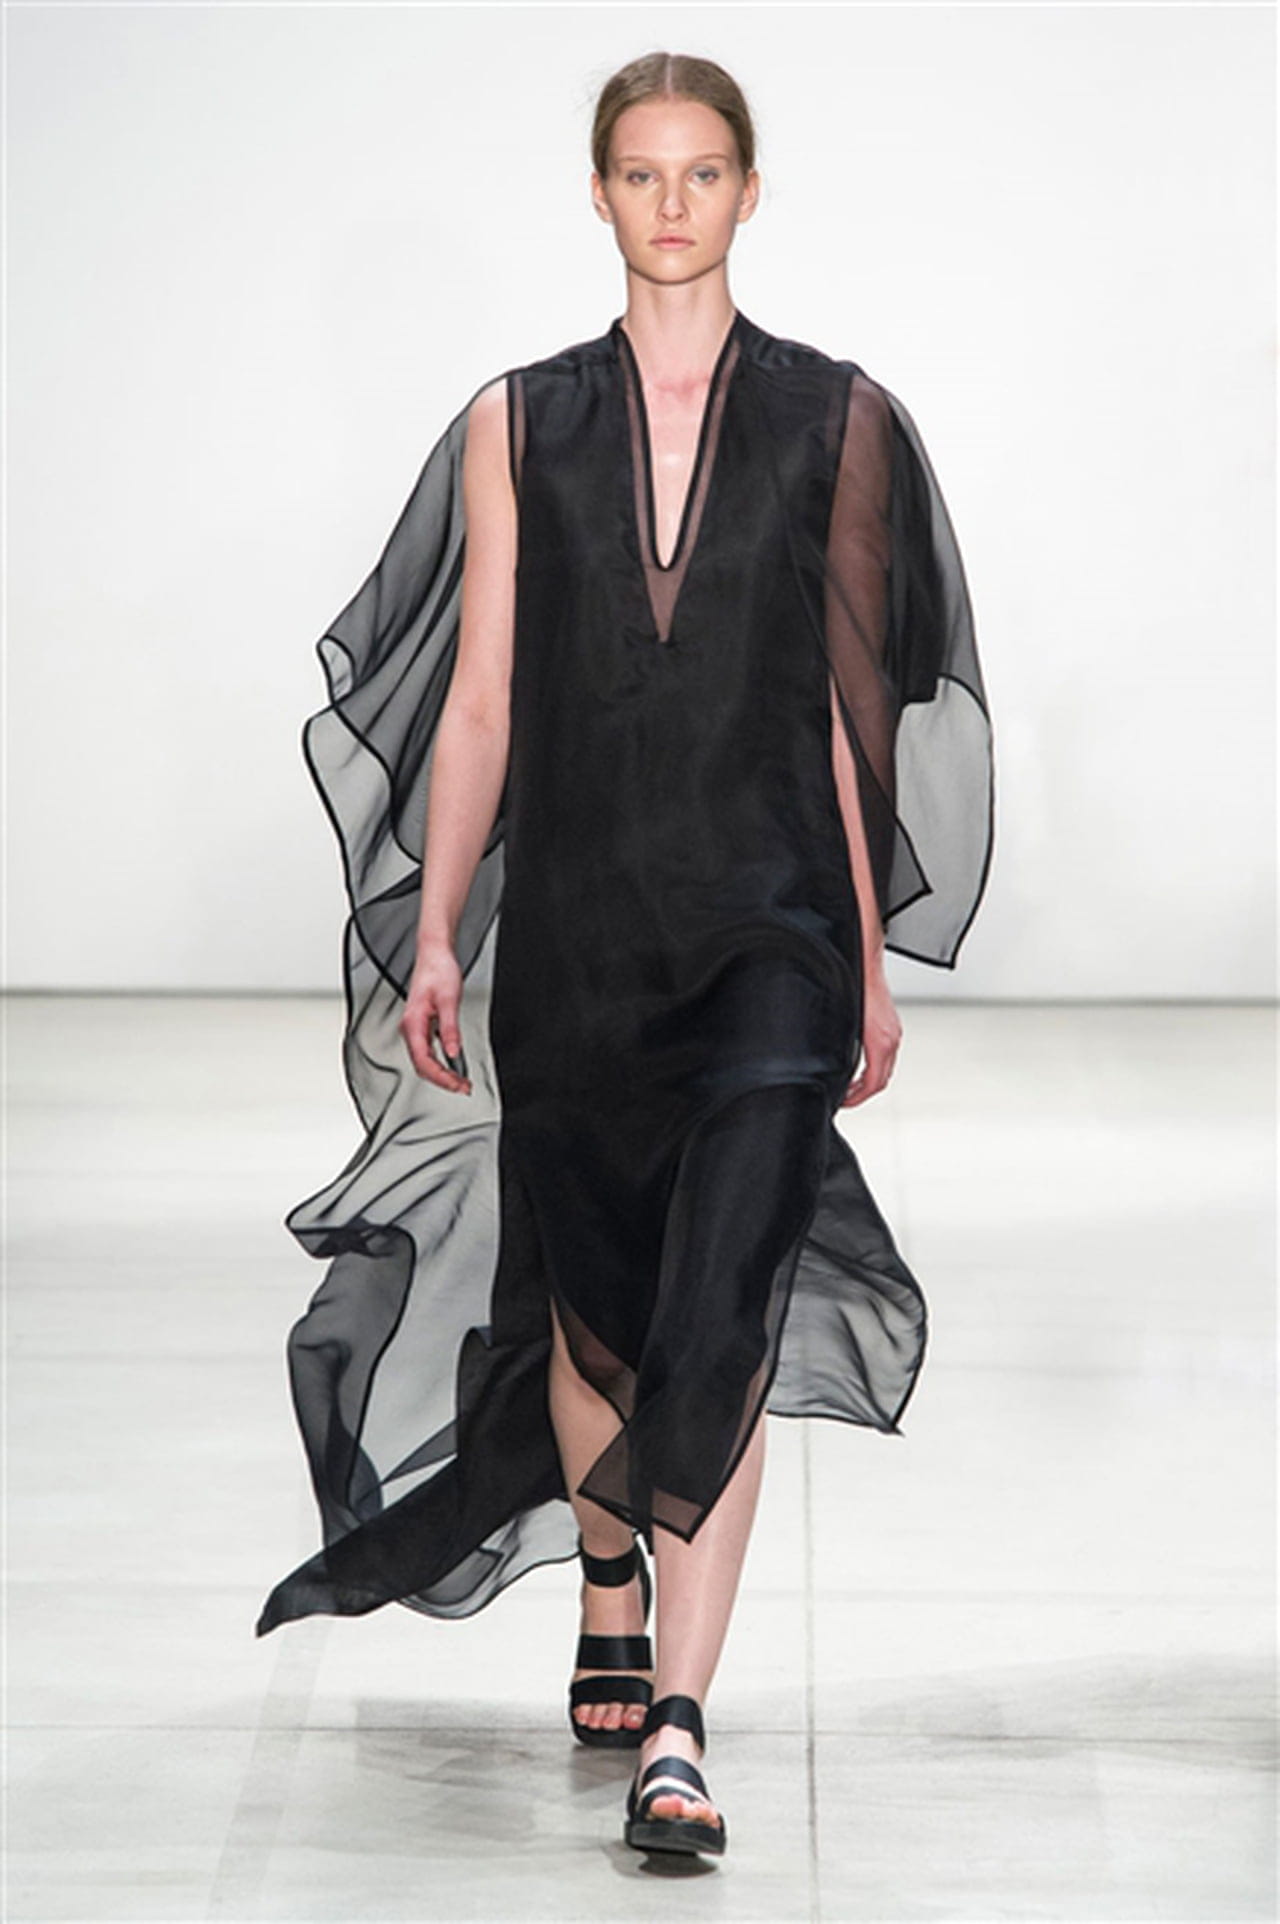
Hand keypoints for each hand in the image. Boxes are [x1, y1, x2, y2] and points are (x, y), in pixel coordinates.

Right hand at [399, 938, 472, 1093]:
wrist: (433, 955)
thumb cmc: (438, 971)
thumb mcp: (449, 1000)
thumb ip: (450, 1029)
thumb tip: (453, 1052)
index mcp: (413, 1023)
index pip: (423, 1061)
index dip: (441, 1077)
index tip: (457, 1085)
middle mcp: (410, 1028)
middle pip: (422, 1066)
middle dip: (443, 1080)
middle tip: (463, 1088)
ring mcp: (414, 1029)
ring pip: (424, 1061)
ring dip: (442, 1074)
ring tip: (461, 1082)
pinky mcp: (421, 1026)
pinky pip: (427, 1052)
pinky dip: (440, 1063)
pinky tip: (453, 1067)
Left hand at [840, 963, 900, 1107]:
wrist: (866, 961)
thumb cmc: (854, 986)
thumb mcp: (844, 1022)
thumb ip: (840, 1047)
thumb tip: (829, 1067)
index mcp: (881, 1041)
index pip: (874, 1083)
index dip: (858, 1098)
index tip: (844, 1102)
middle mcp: (891, 1038)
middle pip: (882, 1079)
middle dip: (862, 1093)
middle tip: (844, 1099)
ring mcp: (894, 1032)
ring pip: (886, 1067)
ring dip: (868, 1079)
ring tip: (850, 1085)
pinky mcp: (891, 1025)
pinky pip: (886, 1054)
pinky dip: (873, 1065)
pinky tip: (859, 1064)